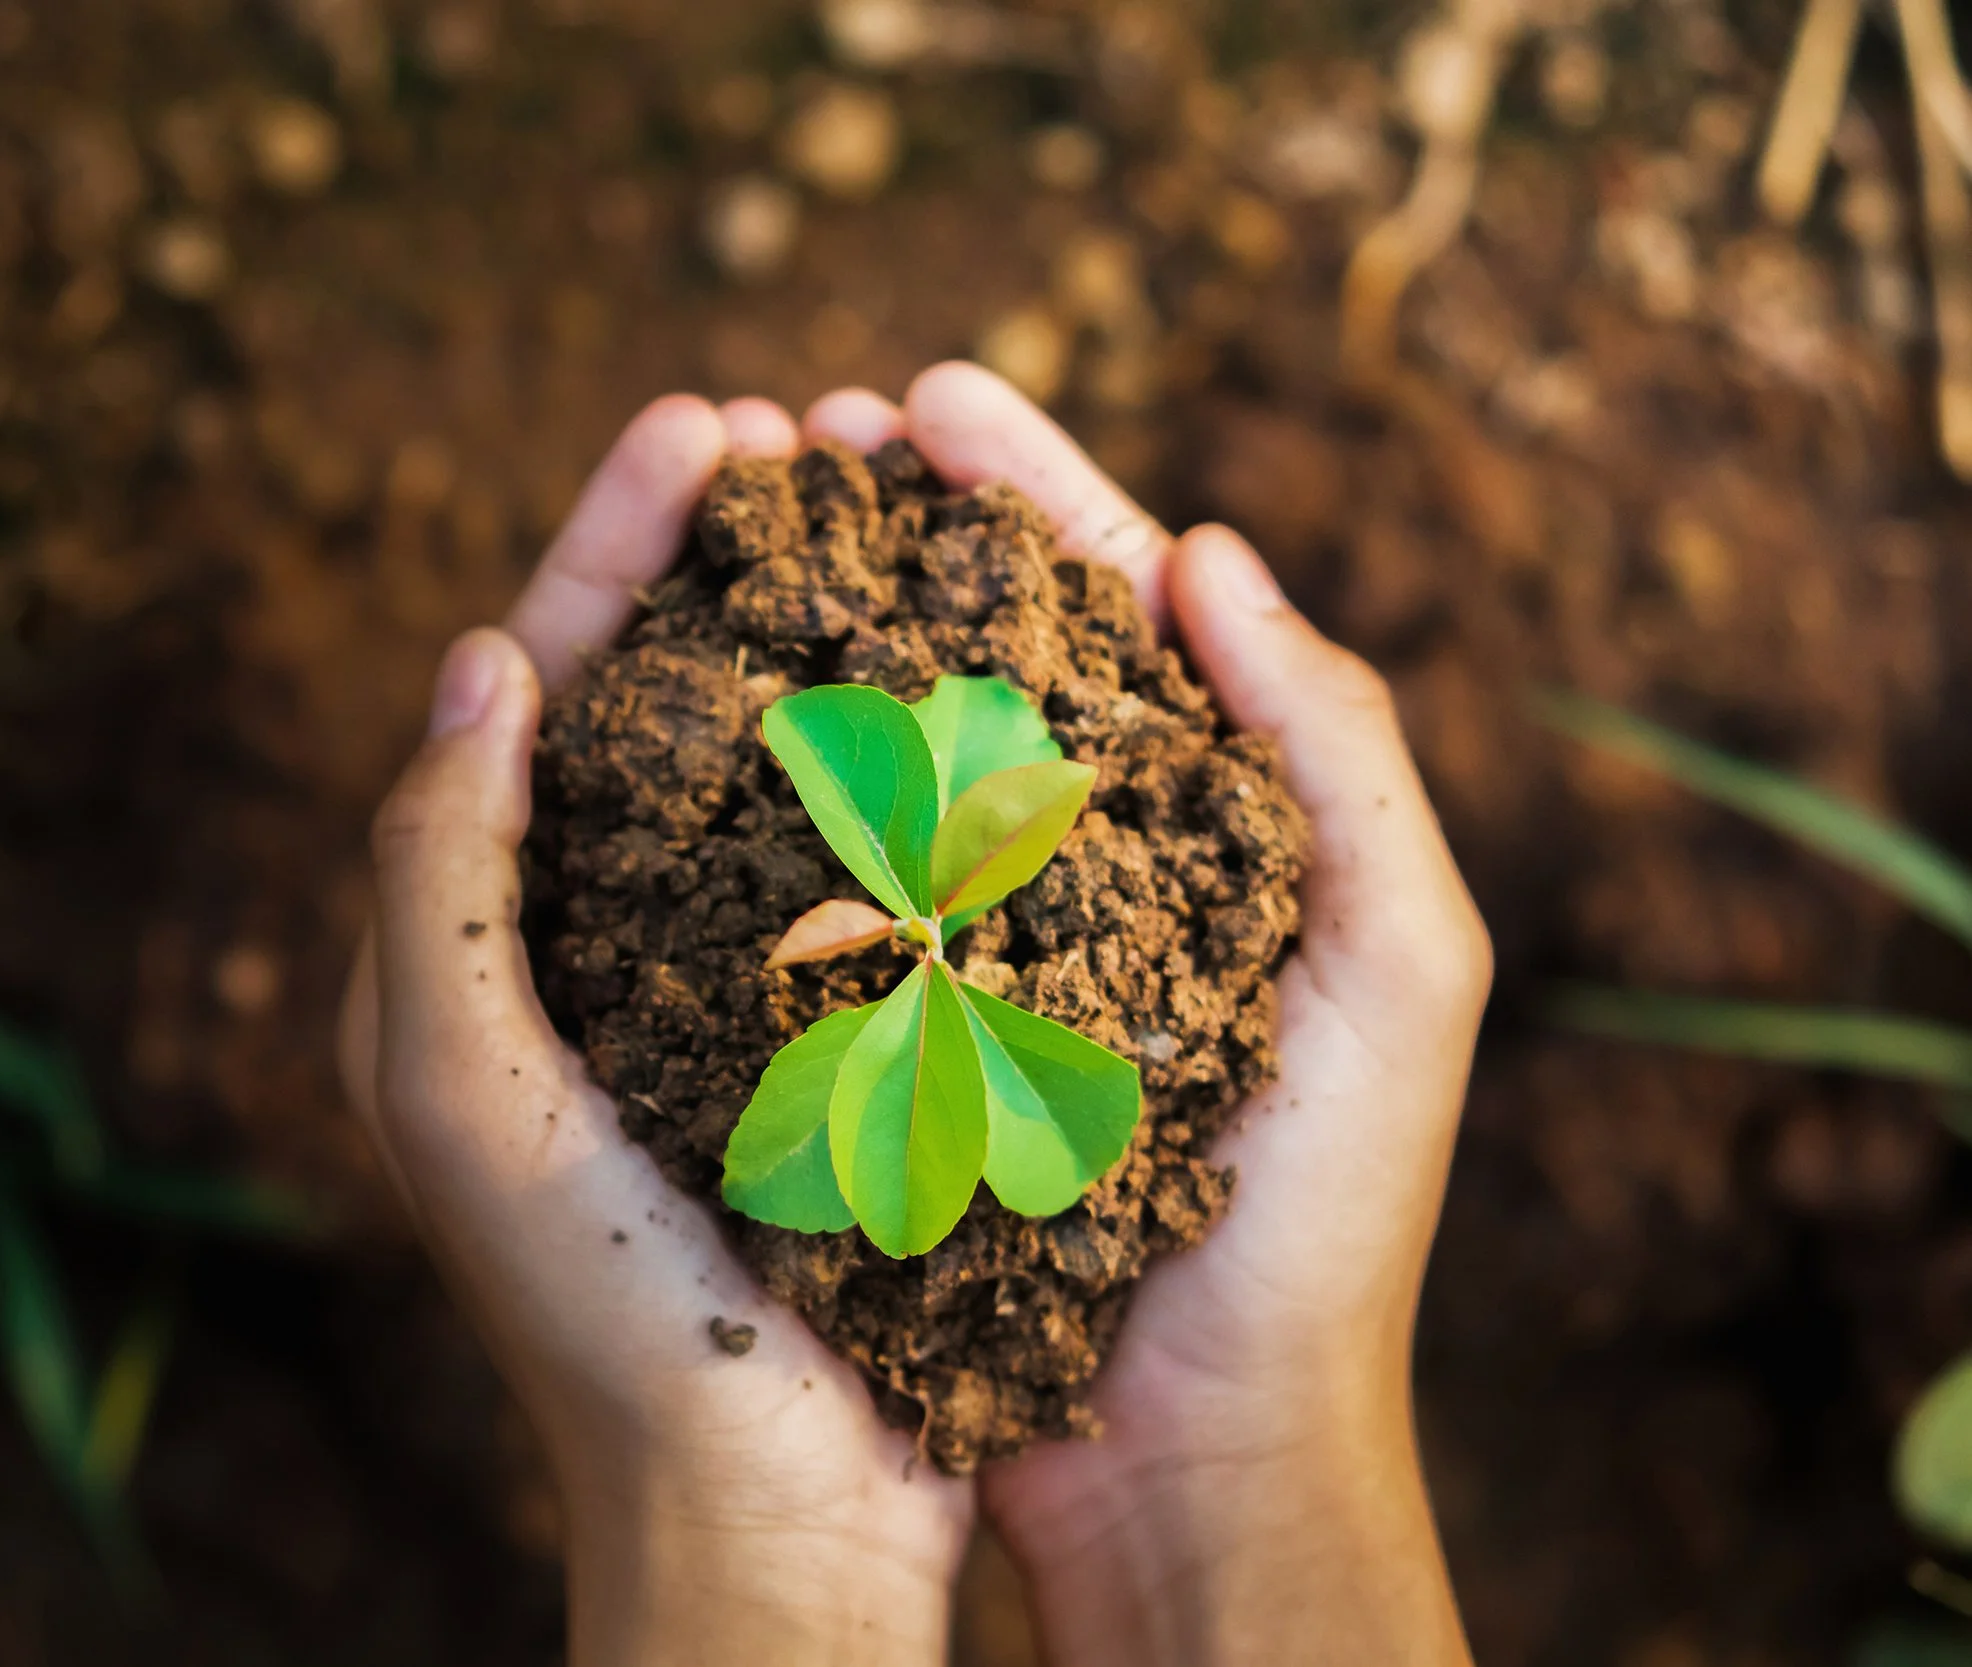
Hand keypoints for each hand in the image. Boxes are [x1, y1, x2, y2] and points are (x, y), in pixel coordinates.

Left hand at [338, 395, 972, 1666]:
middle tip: (794, 437)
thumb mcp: (461, 1090)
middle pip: (635, 704)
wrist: (764, 1519)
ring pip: (746, 769)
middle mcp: (580, 960)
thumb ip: (434, 875)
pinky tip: (959, 695)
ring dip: (802, 638)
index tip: (699, 428)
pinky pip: (844, 868)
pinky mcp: (817, 1052)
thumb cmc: (604, 1321)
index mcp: (470, 954)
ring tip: (880, 526)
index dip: (599, 548)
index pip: (522, 697)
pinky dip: (888, 765)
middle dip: (702, 562)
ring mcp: (705, 1000)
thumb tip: (472, 662)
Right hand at [804, 366, 1487, 1665]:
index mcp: (1218, 822)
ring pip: (891, 745)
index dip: (1027, 487)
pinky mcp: (897, 1039)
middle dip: (892, 528)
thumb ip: (1341, 753)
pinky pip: (828, 888)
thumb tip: (1215, 553)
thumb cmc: (1328, 1226)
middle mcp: (1092, 862)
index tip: (919, 395)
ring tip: (721, 532)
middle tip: (785, 431)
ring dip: (813, 631)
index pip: (1123, 606)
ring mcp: (984, 944)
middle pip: (985, 646)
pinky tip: (698, 727)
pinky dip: (770, 795)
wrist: (1203, 1454)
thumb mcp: (1401, 972)